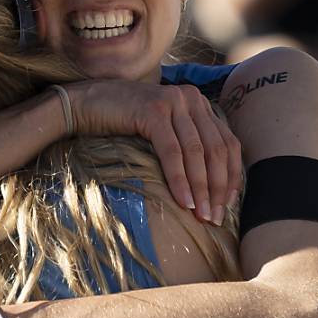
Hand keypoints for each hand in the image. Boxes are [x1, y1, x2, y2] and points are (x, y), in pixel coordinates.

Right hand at [65, 80, 241, 225]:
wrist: (85, 104)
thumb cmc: (122, 124)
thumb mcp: (163, 131)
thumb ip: (186, 144)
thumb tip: (209, 188)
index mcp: (198, 103)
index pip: (228, 143)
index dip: (232, 177)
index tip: (229, 205)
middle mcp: (191, 98)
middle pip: (216, 150)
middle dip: (219, 188)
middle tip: (215, 218)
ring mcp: (173, 102)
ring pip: (197, 153)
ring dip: (202, 189)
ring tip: (202, 215)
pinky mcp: (153, 111)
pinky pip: (173, 152)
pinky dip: (180, 180)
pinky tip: (183, 202)